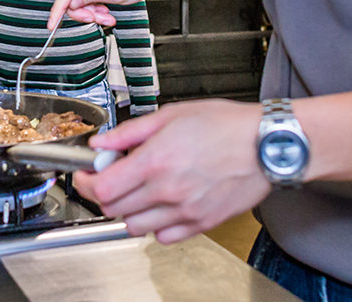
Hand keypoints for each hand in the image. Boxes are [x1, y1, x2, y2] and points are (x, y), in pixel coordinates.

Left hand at [74, 99, 269, 243]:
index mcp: (156, 161)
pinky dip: (155, 225)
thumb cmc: (226, 125)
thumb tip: (102, 143)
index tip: (85, 174)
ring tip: (138, 190)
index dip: (85, 181)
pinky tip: (161, 204)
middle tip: (110, 177)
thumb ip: (130, 132)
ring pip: (135, 227)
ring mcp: (184, 211)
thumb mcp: (172, 114)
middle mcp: (167, 191)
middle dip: (104, 193)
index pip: (103, 187)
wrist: (266, 145)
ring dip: (128, 210)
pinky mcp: (201, 224)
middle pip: (114, 210)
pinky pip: (163, 237)